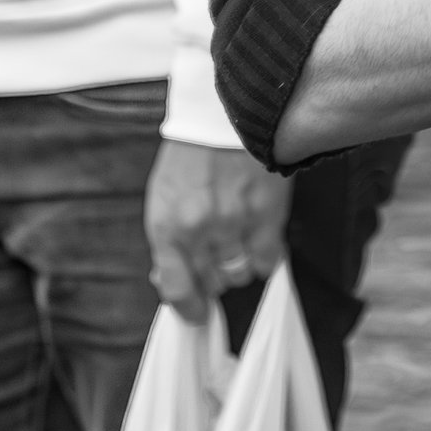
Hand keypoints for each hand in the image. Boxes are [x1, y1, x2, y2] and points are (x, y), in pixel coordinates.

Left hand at [145, 137, 292, 318]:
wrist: (222, 117)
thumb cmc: (190, 159)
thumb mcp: (163, 200)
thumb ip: (167, 244)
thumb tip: (171, 282)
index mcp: (167, 226)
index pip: (177, 289)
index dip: (189, 309)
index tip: (197, 314)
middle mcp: (198, 230)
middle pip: (212, 284)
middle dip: (214, 276)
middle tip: (217, 255)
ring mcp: (234, 223)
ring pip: (240, 275)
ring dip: (239, 265)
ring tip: (238, 239)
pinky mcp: (266, 214)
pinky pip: (267, 261)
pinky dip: (264, 257)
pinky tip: (258, 239)